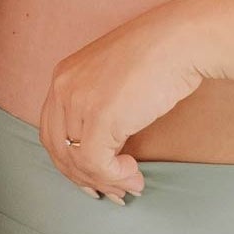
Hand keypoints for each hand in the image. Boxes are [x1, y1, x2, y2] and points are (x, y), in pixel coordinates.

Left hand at [39, 11, 208, 201]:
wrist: (181, 41)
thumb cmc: (157, 58)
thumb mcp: (113, 80)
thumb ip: (99, 108)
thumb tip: (104, 153)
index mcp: (64, 76)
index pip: (52, 131)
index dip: (70, 162)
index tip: (94, 179)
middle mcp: (63, 87)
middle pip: (58, 149)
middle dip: (83, 178)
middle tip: (111, 192)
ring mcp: (79, 101)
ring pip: (77, 161)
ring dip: (105, 181)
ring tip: (130, 185)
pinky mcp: (100, 117)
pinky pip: (95, 163)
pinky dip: (114, 177)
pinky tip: (134, 173)